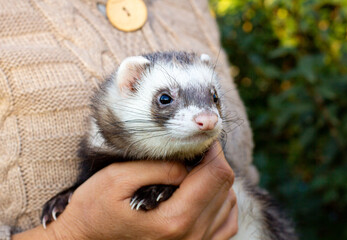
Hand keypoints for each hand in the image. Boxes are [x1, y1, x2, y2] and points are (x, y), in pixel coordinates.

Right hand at [13, 141, 236, 239]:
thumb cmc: (95, 209)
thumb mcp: (118, 179)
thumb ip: (158, 168)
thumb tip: (187, 164)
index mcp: (175, 218)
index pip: (215, 174)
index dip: (212, 149)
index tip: (199, 139)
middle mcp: (191, 236)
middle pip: (225, 187)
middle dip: (214, 161)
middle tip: (195, 151)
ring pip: (229, 203)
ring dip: (217, 181)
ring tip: (195, 171)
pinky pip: (227, 224)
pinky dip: (222, 203)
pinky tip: (204, 193)